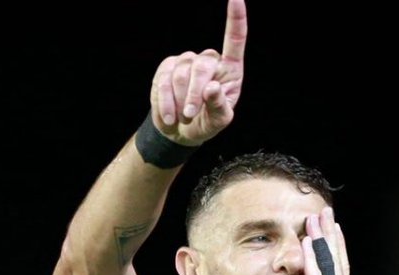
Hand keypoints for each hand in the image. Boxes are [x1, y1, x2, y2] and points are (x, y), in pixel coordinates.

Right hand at [148, 0, 246, 145]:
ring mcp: (186, 61)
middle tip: (191, 115)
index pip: (235, 40)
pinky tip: (169, 116)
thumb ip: (219, 106)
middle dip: (195, 94)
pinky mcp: (166, 68)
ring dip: (179, 101)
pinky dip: (165, 102)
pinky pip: (162, 81)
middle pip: (201, 67)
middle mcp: (208, 60)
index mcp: (229, 70)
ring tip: (182, 118)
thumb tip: (211, 88)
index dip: (235, 19)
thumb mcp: (219, 122)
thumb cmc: (207, 123)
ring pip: (180, 75)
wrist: (180, 130)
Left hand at [301, 207, 353, 274]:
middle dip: (331, 234)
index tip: (333, 228)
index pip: (340, 267)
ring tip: (316, 218)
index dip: (337, 247)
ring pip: (328, 261)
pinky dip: (313, 257)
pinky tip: (307, 243)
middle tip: (326, 213)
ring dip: (321, 238)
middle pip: (337, 258)